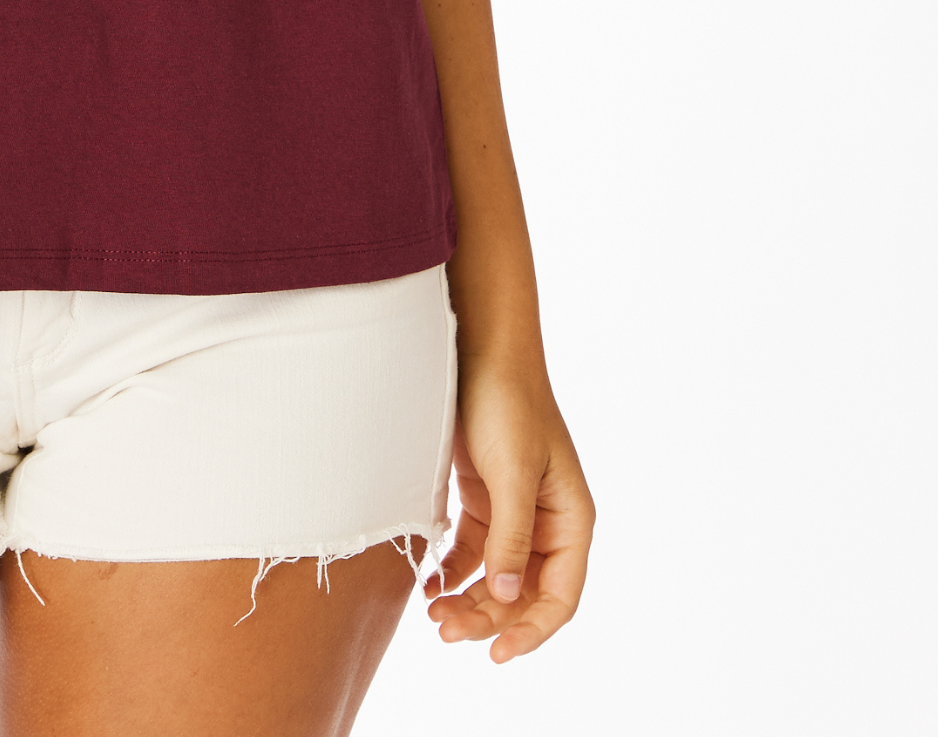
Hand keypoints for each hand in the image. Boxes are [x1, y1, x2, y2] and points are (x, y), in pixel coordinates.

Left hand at [426, 350, 593, 662]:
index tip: (496, 653)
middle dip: (488, 617)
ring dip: (468, 600)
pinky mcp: (483, 497)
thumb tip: (508, 594)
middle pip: (523, 592)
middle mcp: (546, 522)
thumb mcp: (511, 472)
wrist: (477, 347)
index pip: (560, 596)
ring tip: (434, 614)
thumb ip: (511, 536)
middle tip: (445, 632)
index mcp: (571, 520)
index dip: (531, 630)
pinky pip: (471, 551)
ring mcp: (513, 511)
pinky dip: (452, 571)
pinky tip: (429, 583)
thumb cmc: (507, 403)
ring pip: (495, 576)